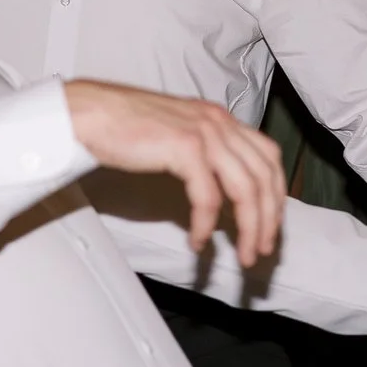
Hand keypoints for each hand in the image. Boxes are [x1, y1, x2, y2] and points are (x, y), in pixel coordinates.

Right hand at [60, 80, 283, 265]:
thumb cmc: (124, 127)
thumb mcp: (176, 134)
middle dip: (269, 219)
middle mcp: (218, 122)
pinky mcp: (184, 147)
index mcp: (220, 118)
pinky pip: (208, 196)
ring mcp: (204, 132)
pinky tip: (198, 239)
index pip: (268, 157)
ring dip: (248, 227)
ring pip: (245, 189)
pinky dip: (207, 223)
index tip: (269, 226)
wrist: (90, 112)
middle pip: (264, 176)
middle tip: (261, 250)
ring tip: (241, 254)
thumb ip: (203, 155)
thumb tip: (220, 192)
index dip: (276, 195)